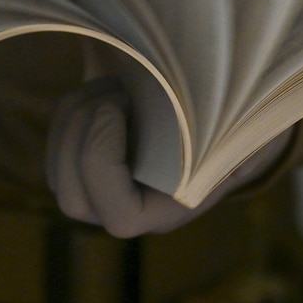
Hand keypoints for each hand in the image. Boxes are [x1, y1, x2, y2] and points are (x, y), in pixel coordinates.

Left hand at [45, 78, 291, 237]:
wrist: (231, 102)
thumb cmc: (243, 113)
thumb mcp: (245, 123)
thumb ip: (230, 134)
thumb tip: (222, 127)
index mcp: (173, 206)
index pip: (119, 217)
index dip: (103, 164)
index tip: (118, 106)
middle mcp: (135, 204)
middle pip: (73, 199)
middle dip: (82, 134)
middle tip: (119, 93)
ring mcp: (107, 186)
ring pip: (58, 166)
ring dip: (78, 114)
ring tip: (121, 85)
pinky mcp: (88, 157)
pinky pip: (57, 140)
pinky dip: (74, 106)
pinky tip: (112, 88)